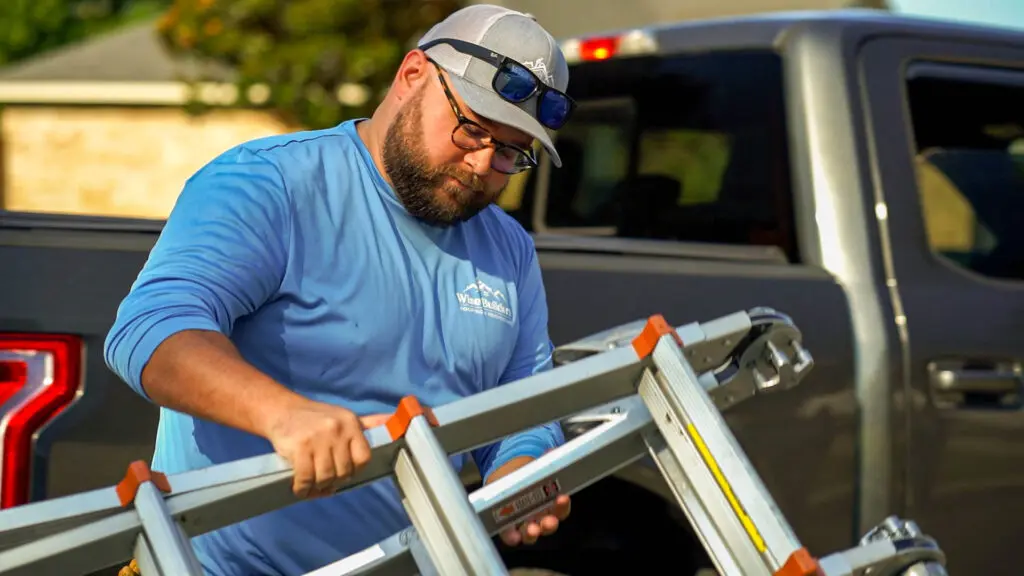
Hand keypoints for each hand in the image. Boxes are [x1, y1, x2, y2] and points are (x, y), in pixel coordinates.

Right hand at [262, 399, 387, 498]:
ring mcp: (318, 438)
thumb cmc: (316, 417)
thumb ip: (369, 423)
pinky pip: (305, 478)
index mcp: (351, 423)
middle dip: (335, 480)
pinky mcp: (299, 448)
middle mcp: (337, 429)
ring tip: (313, 485)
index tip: (346, 472)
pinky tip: (300, 487)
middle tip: (326, 481)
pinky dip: (303, 488)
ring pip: (326, 477)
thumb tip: (393, 422)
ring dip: (318, 486)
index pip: (364, 457)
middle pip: (344, 470)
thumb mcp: (344, 416)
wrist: (282, 410)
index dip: (355, 470)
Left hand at [485, 455, 571, 546]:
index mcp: (550, 503)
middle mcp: (539, 517)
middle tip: (549, 521)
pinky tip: (513, 535)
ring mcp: (523, 523)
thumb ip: (546, 460)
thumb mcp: (537, 465)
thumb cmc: (527, 475)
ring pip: (531, 533)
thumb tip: (552, 451)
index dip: (562, 506)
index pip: (561, 509)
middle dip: (550, 524)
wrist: (505, 477)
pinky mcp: (506, 526)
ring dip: (532, 533)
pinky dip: (512, 537)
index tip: (562, 498)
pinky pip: (510, 535)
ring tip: (532, 530)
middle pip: (548, 525)